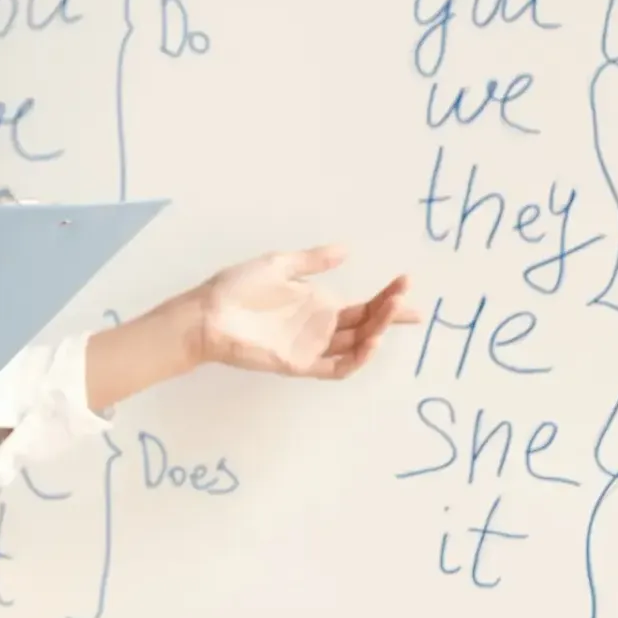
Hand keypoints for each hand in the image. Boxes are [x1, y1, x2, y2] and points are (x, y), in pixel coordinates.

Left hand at [191, 245, 418, 378]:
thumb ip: (313, 261)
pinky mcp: (299, 364)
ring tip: (392, 312)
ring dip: (377, 332)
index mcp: (317, 305)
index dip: (387, 299)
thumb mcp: (279, 265)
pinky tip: (370, 342)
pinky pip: (334, 367)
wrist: (207, 313)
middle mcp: (320, 327)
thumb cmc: (237, 288)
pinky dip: (355, 359)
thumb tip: (347, 250)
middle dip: (390, 314)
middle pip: (365, 325)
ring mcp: (311, 347)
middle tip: (409, 300)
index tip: (407, 284)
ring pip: (355, 346)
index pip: (362, 306)